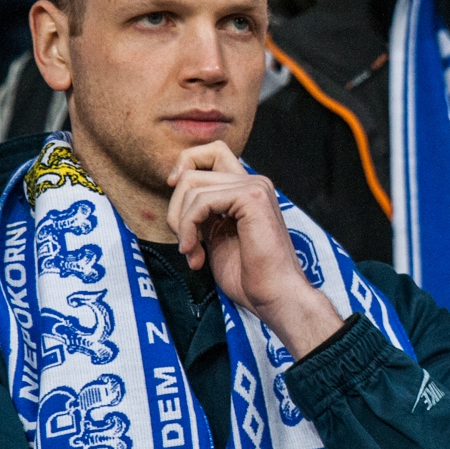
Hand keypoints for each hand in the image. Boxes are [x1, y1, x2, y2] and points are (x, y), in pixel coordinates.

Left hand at [167, 141, 341, 357]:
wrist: (275, 296)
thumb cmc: (249, 276)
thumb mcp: (216, 236)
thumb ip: (203, 212)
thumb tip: (175, 190)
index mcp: (247, 189)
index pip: (211, 152)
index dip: (186, 165)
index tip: (175, 198)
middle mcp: (253, 182)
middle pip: (192, 171)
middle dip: (175, 210)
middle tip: (185, 243)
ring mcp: (254, 187)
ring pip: (191, 186)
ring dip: (181, 225)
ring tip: (193, 253)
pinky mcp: (251, 198)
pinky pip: (201, 202)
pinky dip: (188, 228)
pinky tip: (195, 254)